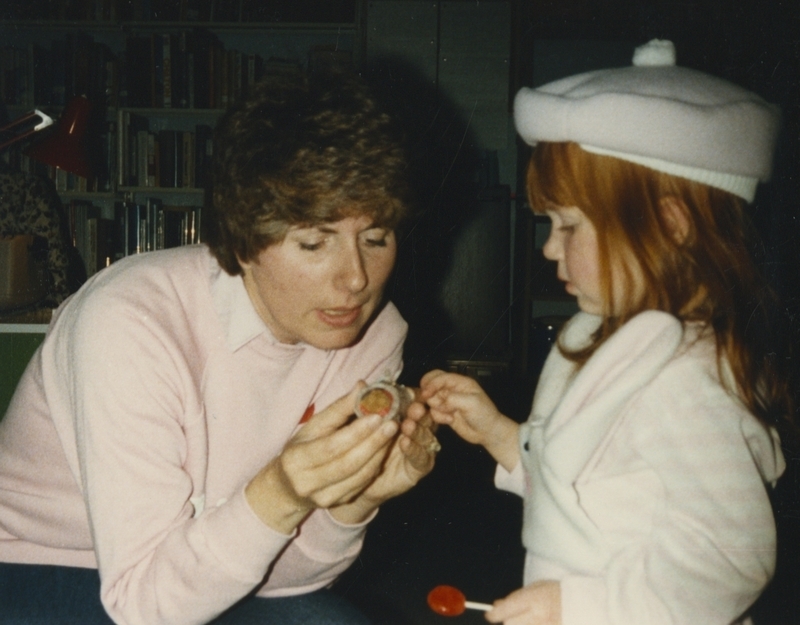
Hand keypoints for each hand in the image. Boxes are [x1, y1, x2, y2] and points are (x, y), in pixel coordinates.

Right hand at [246, 383, 399, 532]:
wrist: (287, 486)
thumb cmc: (301, 448)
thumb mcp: (313, 427)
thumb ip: (338, 409)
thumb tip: (362, 386)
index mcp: (296, 460)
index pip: (331, 446)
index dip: (356, 432)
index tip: (377, 416)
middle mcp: (307, 482)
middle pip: (347, 463)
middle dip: (373, 442)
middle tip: (392, 424)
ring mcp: (322, 497)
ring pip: (358, 476)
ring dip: (379, 454)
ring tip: (391, 433)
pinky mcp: (336, 503)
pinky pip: (361, 484)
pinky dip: (375, 466)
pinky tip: (383, 450)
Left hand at [331, 393, 438, 522]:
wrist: (348, 479)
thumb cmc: (350, 445)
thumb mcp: (351, 423)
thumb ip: (358, 404)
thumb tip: (360, 384)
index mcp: (402, 414)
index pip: (414, 401)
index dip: (414, 396)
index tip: (408, 391)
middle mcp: (413, 430)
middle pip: (425, 417)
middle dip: (419, 412)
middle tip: (414, 408)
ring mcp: (417, 449)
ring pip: (425, 437)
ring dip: (418, 430)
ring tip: (407, 425)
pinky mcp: (416, 470)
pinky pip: (421, 460)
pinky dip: (415, 450)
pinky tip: (405, 443)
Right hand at [419, 370, 500, 444]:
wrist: (487, 432)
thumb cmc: (484, 415)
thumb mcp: (471, 403)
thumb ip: (453, 399)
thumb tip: (441, 401)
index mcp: (460, 382)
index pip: (440, 377)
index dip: (431, 383)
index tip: (426, 393)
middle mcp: (452, 390)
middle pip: (431, 383)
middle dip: (428, 392)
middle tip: (427, 400)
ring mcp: (448, 401)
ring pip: (431, 399)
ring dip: (436, 407)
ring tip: (449, 413)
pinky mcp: (445, 412)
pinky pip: (434, 412)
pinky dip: (439, 417)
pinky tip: (450, 420)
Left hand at [486, 581, 560, 624]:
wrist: (582, 604)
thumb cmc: (556, 593)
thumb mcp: (536, 588)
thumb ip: (515, 597)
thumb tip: (495, 606)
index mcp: (534, 599)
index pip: (506, 610)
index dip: (494, 614)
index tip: (490, 615)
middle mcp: (539, 616)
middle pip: (510, 624)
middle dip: (508, 620)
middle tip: (513, 616)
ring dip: (519, 624)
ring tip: (528, 618)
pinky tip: (535, 621)